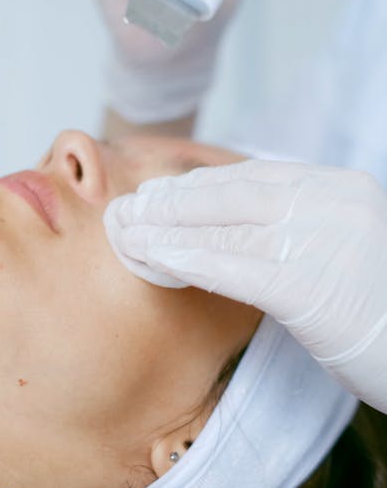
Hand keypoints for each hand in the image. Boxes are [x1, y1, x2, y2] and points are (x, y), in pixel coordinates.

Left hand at [112, 160, 386, 410]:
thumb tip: (234, 227)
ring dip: (167, 230)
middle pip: (233, 195)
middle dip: (173, 203)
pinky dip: (190, 260)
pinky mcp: (310, 286)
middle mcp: (333, 203)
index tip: (162, 193)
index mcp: (341, 188)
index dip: (199, 186)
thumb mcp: (345, 251)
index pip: (255, 176)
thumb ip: (301, 228)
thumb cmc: (381, 311)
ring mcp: (323, 239)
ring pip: (226, 227)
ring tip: (127, 233)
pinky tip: (156, 259)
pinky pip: (235, 267)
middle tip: (128, 210)